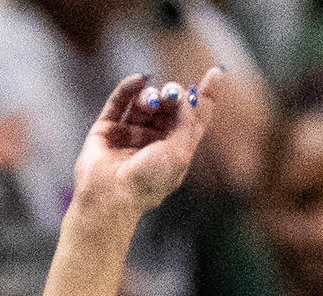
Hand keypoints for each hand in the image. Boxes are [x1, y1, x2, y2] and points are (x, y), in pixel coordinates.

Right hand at [70, 68, 222, 220]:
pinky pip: (119, 101)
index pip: (194, 118)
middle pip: (169, 106)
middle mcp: (153, 141)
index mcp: (176, 150)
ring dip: (152, 95)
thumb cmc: (148, 182)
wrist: (111, 197)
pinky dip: (130, 87)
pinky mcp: (107, 129)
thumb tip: (185, 95)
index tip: (216, 71)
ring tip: (153, 101)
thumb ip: (188, 120)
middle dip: (174, 94)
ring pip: (145, 103)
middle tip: (172, 94)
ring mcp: (129, 134)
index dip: (205, 95)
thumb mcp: (181, 151)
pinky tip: (140, 79)